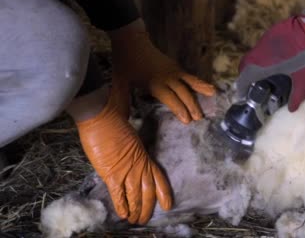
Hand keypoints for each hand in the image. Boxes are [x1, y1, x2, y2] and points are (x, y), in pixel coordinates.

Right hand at [76, 76, 171, 224]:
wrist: (103, 115)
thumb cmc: (114, 121)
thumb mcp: (128, 138)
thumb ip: (131, 151)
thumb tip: (127, 158)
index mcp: (144, 155)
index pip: (158, 178)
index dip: (164, 193)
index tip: (168, 205)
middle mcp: (139, 165)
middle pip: (148, 191)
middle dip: (148, 207)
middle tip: (146, 219)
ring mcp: (126, 170)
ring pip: (136, 196)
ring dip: (137, 210)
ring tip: (136, 221)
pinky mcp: (112, 173)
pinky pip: (118, 194)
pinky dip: (121, 205)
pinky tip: (123, 215)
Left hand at [109, 19, 214, 123]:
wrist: (131, 40)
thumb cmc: (125, 62)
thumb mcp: (121, 82)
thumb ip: (122, 100)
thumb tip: (122, 118)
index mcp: (155, 83)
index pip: (171, 98)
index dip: (180, 109)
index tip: (187, 121)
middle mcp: (168, 77)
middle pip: (184, 92)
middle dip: (192, 105)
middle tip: (200, 118)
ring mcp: (173, 71)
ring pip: (190, 82)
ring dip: (201, 90)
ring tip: (213, 95)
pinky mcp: (176, 67)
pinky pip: (190, 77)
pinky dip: (199, 82)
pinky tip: (207, 88)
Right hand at [237, 0, 304, 110]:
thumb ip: (297, 95)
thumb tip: (292, 109)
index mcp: (263, 65)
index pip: (244, 78)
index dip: (241, 87)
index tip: (242, 95)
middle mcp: (259, 51)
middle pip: (245, 65)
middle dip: (245, 75)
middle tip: (253, 84)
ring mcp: (265, 39)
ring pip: (254, 54)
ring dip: (255, 64)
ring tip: (265, 73)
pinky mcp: (272, 31)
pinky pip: (263, 45)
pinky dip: (264, 54)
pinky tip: (276, 58)